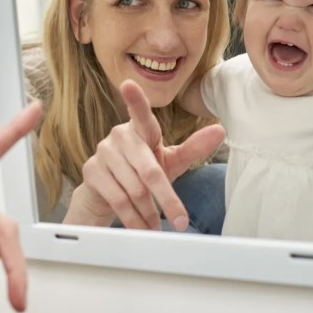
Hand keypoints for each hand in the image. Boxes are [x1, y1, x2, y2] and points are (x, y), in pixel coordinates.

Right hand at [69, 80, 223, 230]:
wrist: (106, 193)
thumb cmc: (143, 171)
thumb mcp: (170, 161)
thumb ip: (194, 147)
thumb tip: (221, 130)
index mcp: (141, 128)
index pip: (140, 113)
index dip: (135, 99)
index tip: (128, 85)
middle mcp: (119, 136)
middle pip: (149, 171)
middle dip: (167, 199)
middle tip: (180, 221)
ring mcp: (103, 153)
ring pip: (134, 190)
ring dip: (149, 214)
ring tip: (157, 227)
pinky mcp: (91, 171)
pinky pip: (117, 200)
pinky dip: (133, 219)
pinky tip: (140, 227)